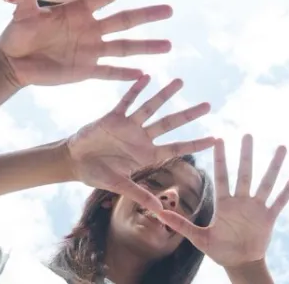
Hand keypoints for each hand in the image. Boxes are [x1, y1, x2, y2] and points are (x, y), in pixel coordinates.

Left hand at [0, 0, 170, 86]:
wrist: (13, 62)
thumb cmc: (18, 34)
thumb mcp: (22, 12)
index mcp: (78, 12)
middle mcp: (90, 29)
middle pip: (124, 21)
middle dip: (147, 15)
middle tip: (169, 9)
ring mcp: (91, 50)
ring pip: (124, 47)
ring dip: (146, 46)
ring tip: (168, 45)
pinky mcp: (86, 70)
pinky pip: (109, 72)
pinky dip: (125, 74)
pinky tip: (143, 74)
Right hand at [67, 77, 213, 208]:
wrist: (74, 162)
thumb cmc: (98, 174)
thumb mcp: (119, 186)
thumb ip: (139, 195)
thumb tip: (160, 212)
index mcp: (147, 155)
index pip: (177, 148)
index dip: (195, 143)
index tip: (215, 138)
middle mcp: (142, 137)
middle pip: (169, 124)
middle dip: (188, 115)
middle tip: (208, 105)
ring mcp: (129, 125)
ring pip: (151, 107)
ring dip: (164, 95)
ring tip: (180, 82)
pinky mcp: (113, 117)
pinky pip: (126, 101)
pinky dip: (136, 90)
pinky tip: (146, 77)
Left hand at [157, 135, 288, 267]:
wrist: (240, 263)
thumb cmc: (219, 250)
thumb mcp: (198, 237)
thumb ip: (180, 224)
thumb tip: (157, 212)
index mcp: (225, 203)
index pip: (222, 176)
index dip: (221, 158)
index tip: (219, 138)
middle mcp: (241, 201)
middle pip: (245, 173)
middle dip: (246, 155)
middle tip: (248, 134)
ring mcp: (257, 207)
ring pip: (266, 182)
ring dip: (274, 166)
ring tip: (281, 147)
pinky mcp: (269, 217)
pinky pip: (280, 200)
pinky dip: (288, 188)